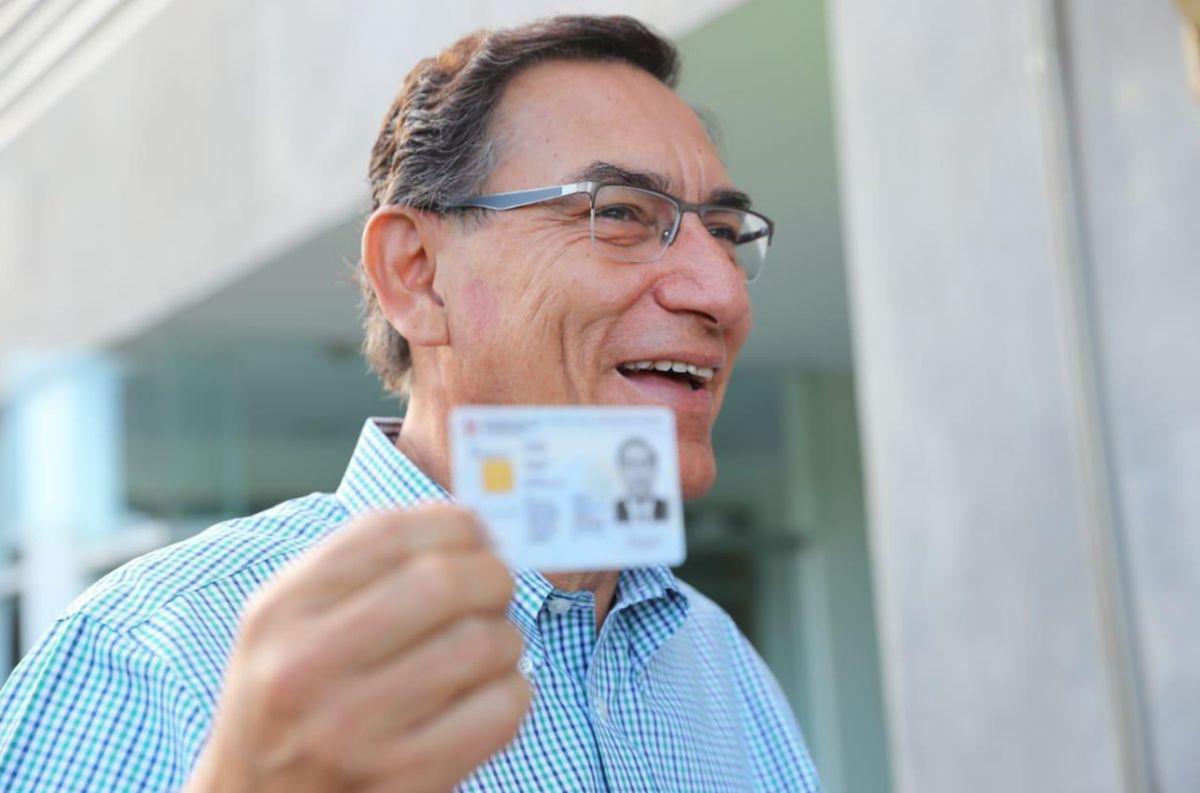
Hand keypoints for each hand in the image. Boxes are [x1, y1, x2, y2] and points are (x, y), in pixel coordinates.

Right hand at [183, 504, 529, 792]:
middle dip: (492, 576)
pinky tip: (490, 694)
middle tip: (496, 589)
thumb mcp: (289, 626)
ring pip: (480, 644)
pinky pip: (499, 711)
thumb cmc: (290, 704)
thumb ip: (362, 570)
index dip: (453, 523)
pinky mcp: (401, 780)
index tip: (477, 534)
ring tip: (490, 648)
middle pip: (442, 583)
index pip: (388, 534)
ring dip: (506, 638)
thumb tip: (468, 524)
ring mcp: (353, 730)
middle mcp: (308, 667)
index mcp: (281, 613)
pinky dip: (513, 692)